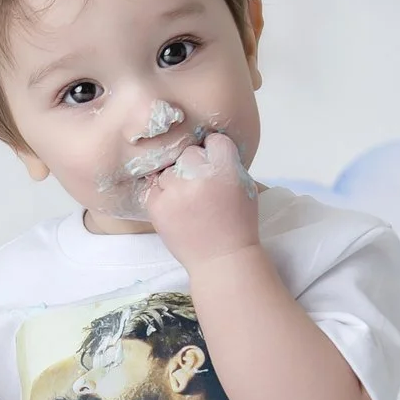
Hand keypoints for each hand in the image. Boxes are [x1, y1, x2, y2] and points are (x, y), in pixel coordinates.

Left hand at [143, 131, 259, 269]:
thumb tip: (205, 142)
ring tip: (188, 202)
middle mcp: (199, 177)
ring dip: (176, 181)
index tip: (215, 166)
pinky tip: (177, 209)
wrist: (221, 259)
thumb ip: (227, 162)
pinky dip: (163, 195)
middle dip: (194, 166)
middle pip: (189, 152)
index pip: (214, 140)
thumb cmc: (236, 223)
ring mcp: (176, 191)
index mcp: (226, 170)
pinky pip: (154, 186)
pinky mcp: (157, 205)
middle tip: (200, 188)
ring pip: (169, 169)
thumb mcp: (244, 186)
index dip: (215, 152)